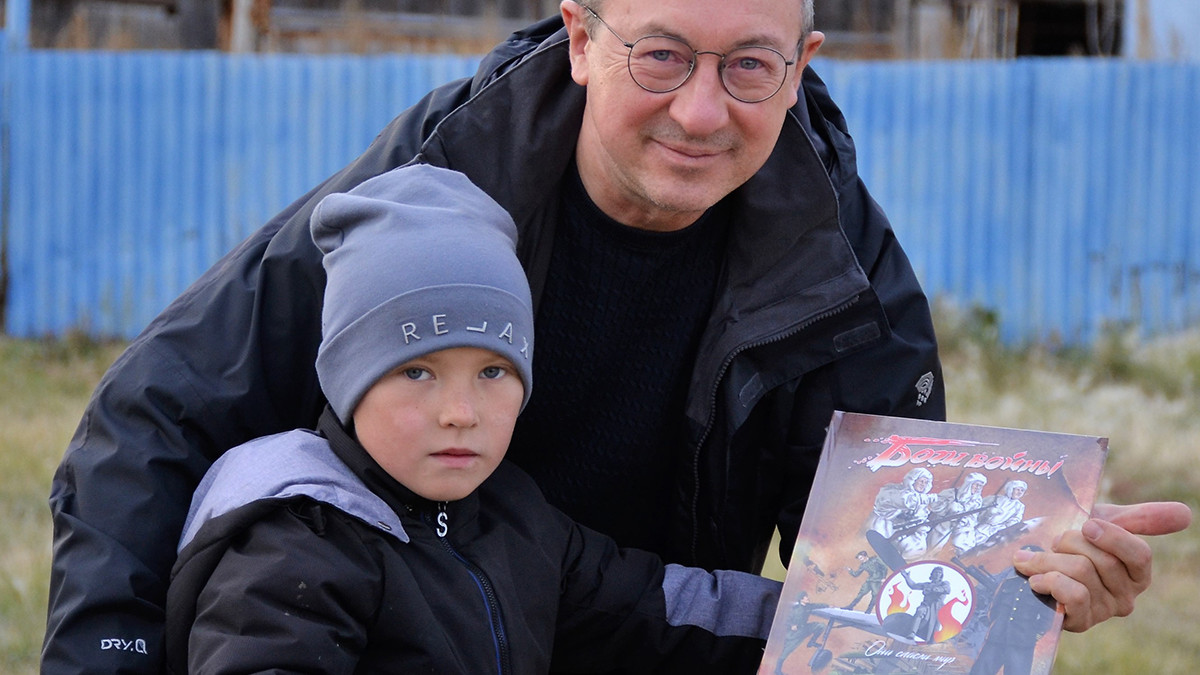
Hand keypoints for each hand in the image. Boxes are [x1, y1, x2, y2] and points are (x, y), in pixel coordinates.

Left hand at [1012, 501, 1191, 631]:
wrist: (1031, 561)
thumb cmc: (1075, 541)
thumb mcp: (1107, 522)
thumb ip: (1143, 517)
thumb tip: (1186, 513)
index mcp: (1137, 573)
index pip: (1140, 555)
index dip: (1113, 537)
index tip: (1088, 524)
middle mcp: (1126, 596)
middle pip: (1102, 561)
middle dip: (1069, 542)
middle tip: (1054, 542)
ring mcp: (1103, 612)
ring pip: (1080, 572)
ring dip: (1049, 558)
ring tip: (1036, 559)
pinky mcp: (1078, 623)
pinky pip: (1071, 596)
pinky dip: (1048, 581)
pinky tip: (1036, 579)